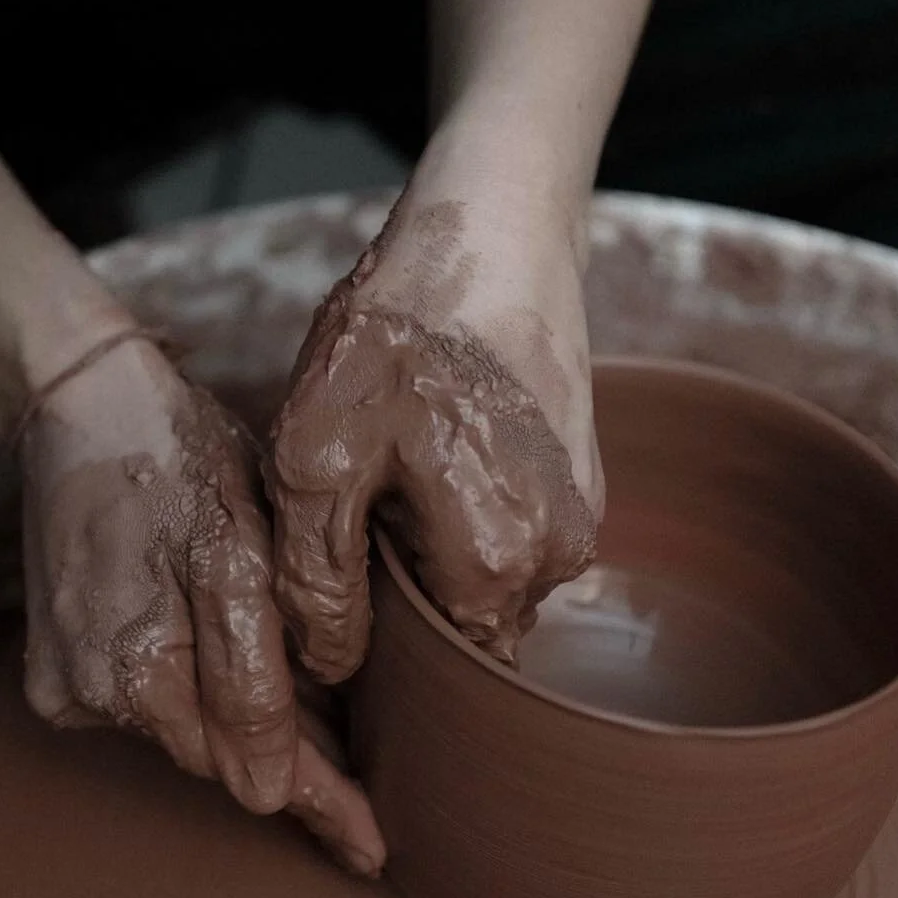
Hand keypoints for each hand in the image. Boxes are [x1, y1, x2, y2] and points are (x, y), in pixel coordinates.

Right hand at [20, 331, 385, 873]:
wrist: (83, 399)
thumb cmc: (175, 458)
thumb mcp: (236, 551)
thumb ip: (249, 676)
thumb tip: (268, 793)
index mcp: (136, 671)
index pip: (251, 767)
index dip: (322, 802)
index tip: (371, 846)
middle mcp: (88, 693)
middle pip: (217, 751)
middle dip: (291, 750)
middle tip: (363, 761)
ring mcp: (64, 679)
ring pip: (183, 724)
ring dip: (243, 711)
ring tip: (311, 690)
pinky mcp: (55, 657)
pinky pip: (146, 696)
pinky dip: (196, 681)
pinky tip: (233, 646)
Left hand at [266, 193, 601, 678]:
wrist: (489, 228)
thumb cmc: (396, 335)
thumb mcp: (317, 459)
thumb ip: (318, 581)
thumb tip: (333, 667)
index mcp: (498, 564)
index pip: (442, 669)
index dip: (381, 645)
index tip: (339, 589)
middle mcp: (560, 552)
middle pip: (467, 622)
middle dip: (407, 591)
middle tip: (354, 510)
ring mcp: (581, 506)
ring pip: (490, 572)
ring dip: (434, 542)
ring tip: (389, 465)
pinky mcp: (580, 464)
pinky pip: (515, 522)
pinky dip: (466, 503)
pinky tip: (428, 440)